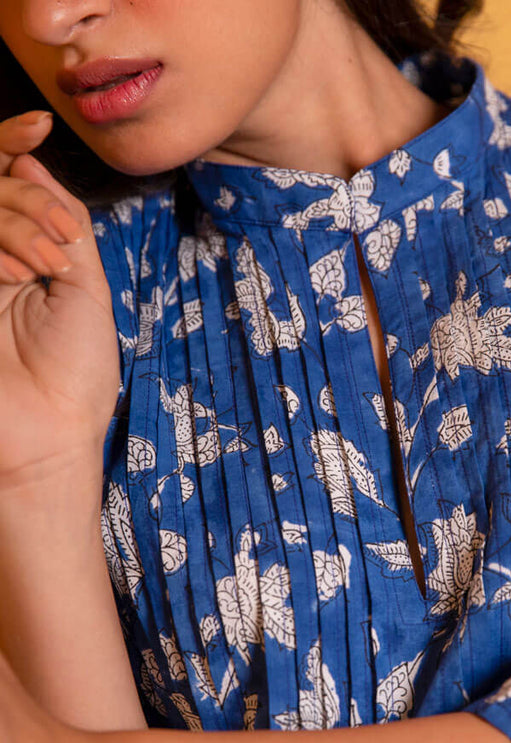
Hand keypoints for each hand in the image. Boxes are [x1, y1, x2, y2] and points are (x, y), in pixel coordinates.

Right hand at [0, 110, 119, 491]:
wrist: (51, 436)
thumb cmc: (77, 373)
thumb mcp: (87, 291)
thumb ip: (64, 228)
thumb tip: (34, 168)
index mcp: (19, 255)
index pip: (5, 185)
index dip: (12, 147)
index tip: (37, 123)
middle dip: (22, 200)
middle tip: (56, 246)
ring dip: (11, 221)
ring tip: (44, 267)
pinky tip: (17, 274)